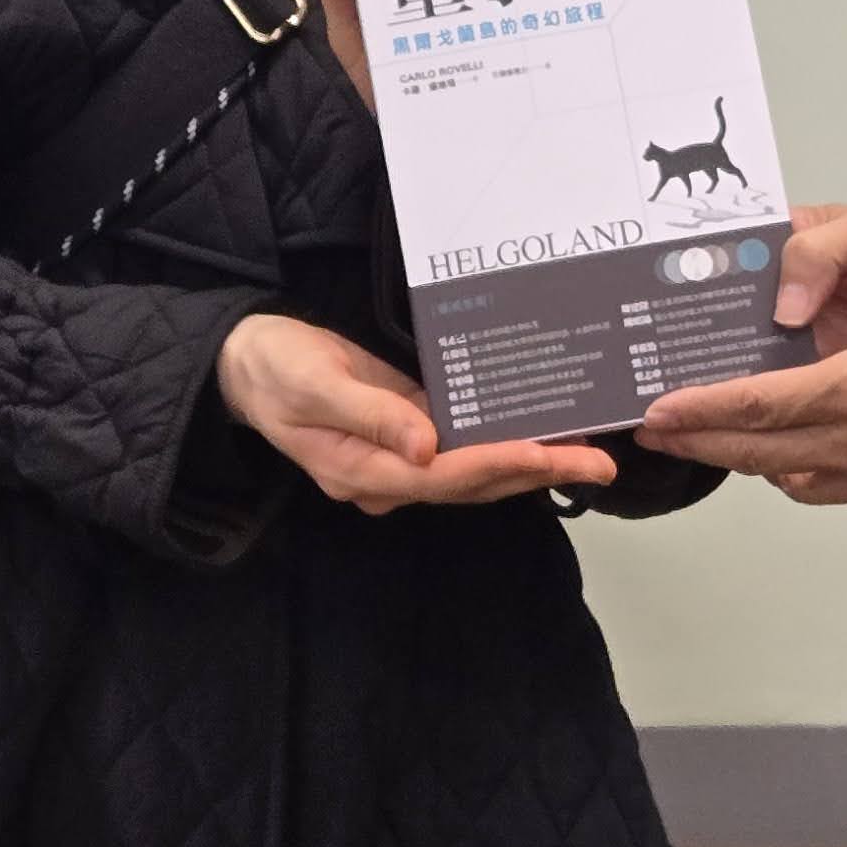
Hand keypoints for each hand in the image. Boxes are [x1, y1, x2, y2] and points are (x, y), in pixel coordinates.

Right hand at [215, 311, 615, 514]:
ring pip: (475, 471)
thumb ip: (371, 414)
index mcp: (364, 471)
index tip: (555, 457)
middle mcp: (389, 477)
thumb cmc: (275, 369)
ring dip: (529, 463)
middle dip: (538, 472)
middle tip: (601, 462)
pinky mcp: (406, 436)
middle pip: (474, 482)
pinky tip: (540, 428)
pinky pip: (462, 447)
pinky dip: (502, 441)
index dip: (505, 465)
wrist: (245, 364)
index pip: (449, 476)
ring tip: (587, 451)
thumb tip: (427, 445)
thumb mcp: (314, 385)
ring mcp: (399, 461)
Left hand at [636, 205, 846, 526]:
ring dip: (751, 463)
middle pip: (757, 452)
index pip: (757, 405)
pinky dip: (806, 477)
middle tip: (657, 436)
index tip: (658, 413)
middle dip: (701, 443)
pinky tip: (807, 465)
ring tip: (725, 448)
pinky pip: (837, 491)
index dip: (701, 410)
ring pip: (793, 478)